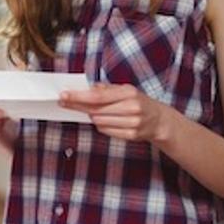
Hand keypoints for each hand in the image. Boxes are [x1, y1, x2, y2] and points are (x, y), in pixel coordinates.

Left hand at [59, 83, 173, 142]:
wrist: (159, 120)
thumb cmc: (138, 102)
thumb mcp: (125, 90)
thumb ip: (106, 89)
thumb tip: (87, 88)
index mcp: (129, 93)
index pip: (97, 96)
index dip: (78, 97)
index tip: (64, 95)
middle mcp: (132, 108)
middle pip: (95, 110)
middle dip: (78, 106)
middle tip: (64, 102)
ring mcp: (133, 123)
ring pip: (99, 121)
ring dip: (92, 116)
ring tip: (93, 111)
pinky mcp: (131, 135)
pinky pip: (105, 131)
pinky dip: (101, 125)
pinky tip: (104, 120)